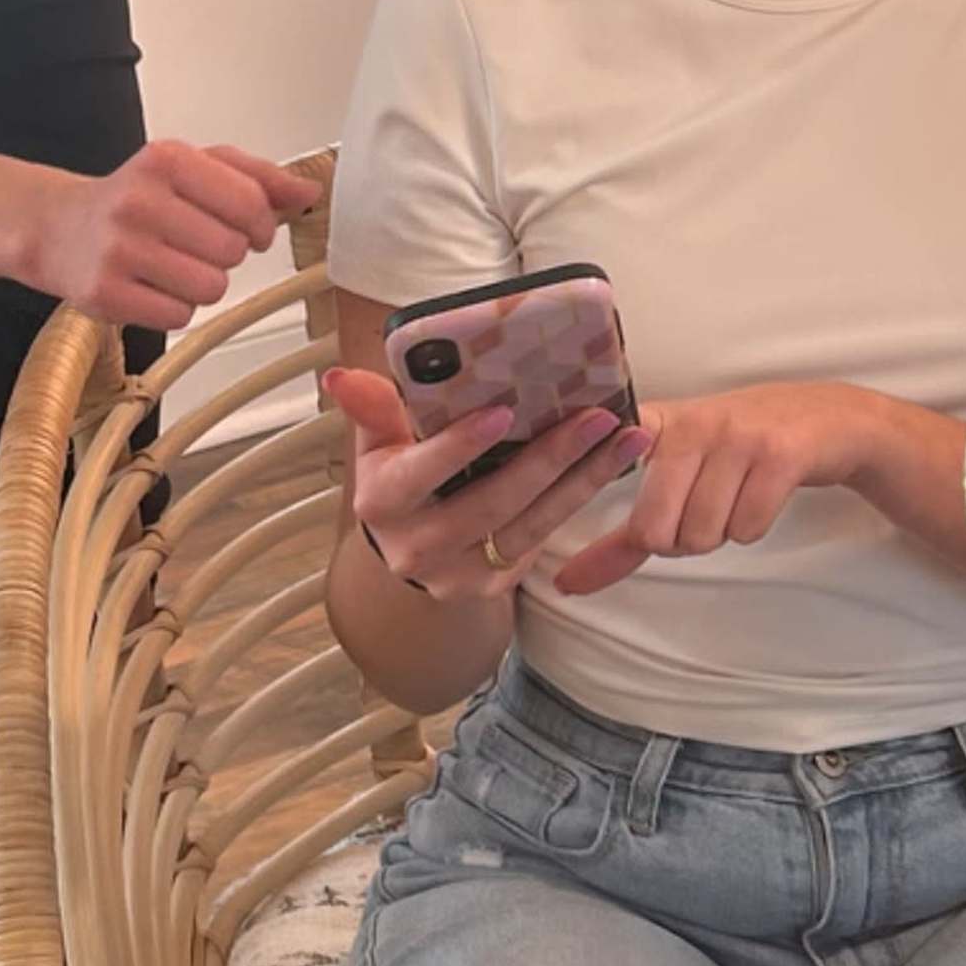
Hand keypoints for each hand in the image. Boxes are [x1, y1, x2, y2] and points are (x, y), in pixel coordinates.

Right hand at [40, 141, 320, 333]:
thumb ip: (256, 176)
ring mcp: (119, 249)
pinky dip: (175, 307)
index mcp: (168, 159)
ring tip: (175, 265)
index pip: (250, 203)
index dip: (263, 225)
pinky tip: (153, 285)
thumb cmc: (137, 197)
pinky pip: (178, 316)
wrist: (61, 228)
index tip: (252, 229)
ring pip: (210, 287)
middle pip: (233, 250)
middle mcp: (140, 200)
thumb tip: (309, 191)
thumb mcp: (194, 168)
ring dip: (204, 283)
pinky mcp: (105, 294)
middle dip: (228, 254)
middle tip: (199, 245)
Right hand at [327, 368, 640, 603]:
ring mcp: (457, 575)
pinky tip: (612, 464)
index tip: (503, 411)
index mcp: (382, 503)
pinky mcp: (493, 588)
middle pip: (491, 502)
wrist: (410, 549)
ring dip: (584, 480)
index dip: (460, 444)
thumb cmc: (400, 477)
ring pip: (530, 525)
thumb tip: (340, 378)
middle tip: (596, 417)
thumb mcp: (379, 443)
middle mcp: (416, 548)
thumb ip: (374, 409)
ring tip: (624, 437)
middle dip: (548, 458)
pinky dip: (579, 499)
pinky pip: (542, 539)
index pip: (420, 472)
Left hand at [546, 382, 869, 595]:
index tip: (575, 523)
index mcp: (657, 423)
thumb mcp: (679, 478)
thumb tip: (567, 584)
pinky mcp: (780, 453)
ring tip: (734, 498)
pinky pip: (747, 527)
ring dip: (721, 533)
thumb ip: (624, 535)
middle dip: (679, 541)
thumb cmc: (739, 452)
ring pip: (704, 532)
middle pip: (656, 528)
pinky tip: (762, 496)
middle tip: (701, 514)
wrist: (827, 420)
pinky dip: (753, 527)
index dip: (591, 487)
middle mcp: (693, 423)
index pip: (607, 465)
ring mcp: (737, 435)